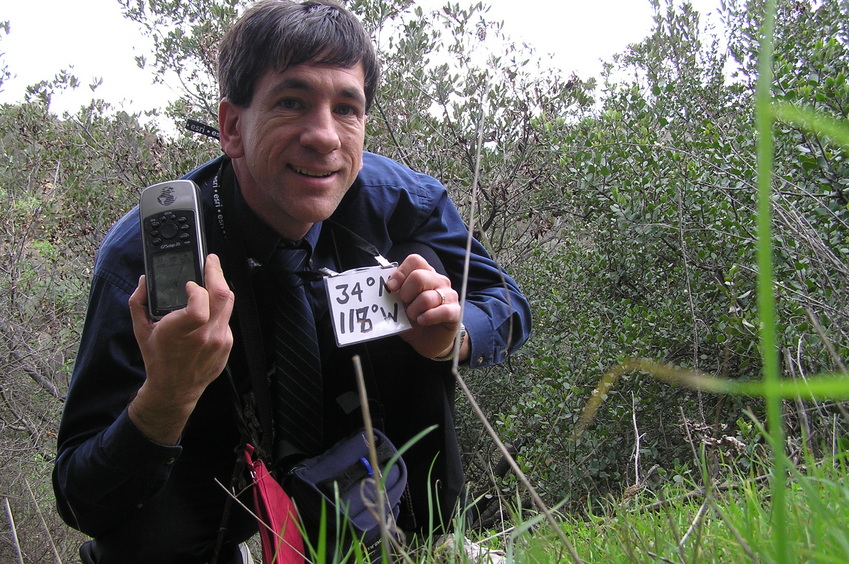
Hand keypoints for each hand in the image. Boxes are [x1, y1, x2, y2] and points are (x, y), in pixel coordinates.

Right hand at [127, 254, 234, 443]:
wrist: (174, 389)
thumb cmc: (157, 358)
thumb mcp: (141, 330)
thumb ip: (139, 301)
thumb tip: (144, 280)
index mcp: (179, 332)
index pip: (200, 305)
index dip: (197, 289)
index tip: (190, 284)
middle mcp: (203, 336)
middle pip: (222, 296)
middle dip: (217, 273)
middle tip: (211, 262)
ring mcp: (219, 340)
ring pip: (228, 304)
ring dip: (221, 287)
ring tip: (212, 277)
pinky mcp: (227, 344)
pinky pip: (227, 318)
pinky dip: (219, 308)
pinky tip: (210, 306)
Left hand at [385, 253, 467, 360]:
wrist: (429, 341)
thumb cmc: (414, 319)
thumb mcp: (400, 305)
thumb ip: (394, 295)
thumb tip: (385, 287)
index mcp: (425, 274)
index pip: (415, 261)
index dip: (401, 272)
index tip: (391, 287)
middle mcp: (439, 281)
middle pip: (419, 276)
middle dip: (405, 293)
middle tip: (403, 304)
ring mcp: (449, 295)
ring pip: (427, 297)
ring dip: (414, 310)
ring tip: (413, 317)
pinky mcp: (455, 311)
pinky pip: (442, 311)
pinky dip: (428, 317)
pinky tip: (422, 321)